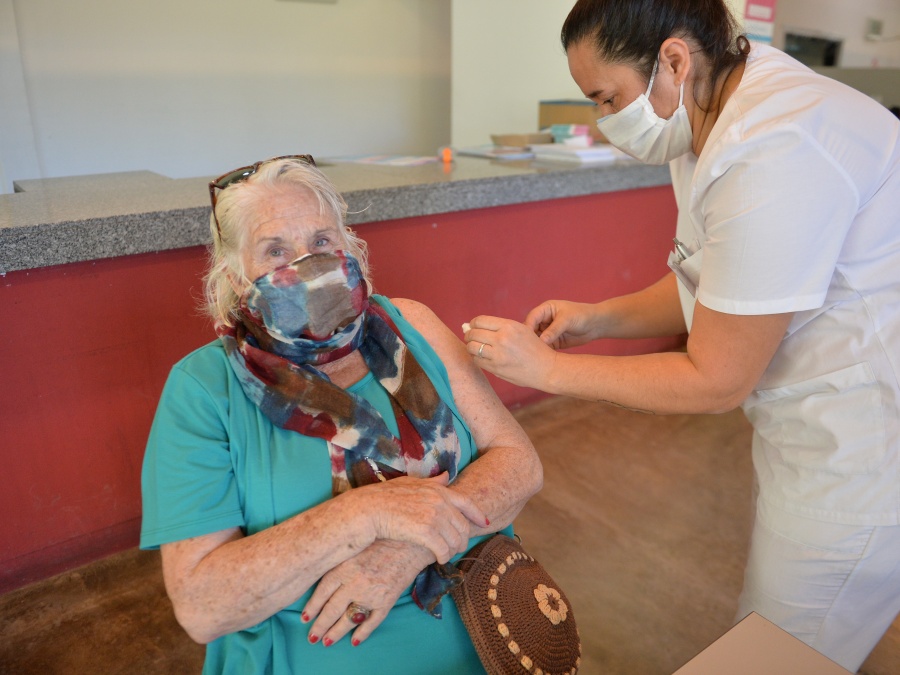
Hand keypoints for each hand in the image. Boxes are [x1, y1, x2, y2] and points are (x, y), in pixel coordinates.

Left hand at [301, 540, 430, 647]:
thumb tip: (323, 577)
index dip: (312, 607)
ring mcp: (371, 593)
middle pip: (332, 609)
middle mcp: (355, 582)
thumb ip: (340, 560)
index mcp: (344, 566)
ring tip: (327, 641)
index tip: (305, 617)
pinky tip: (354, 641)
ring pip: (348, 619)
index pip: (322, 592)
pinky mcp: (387, 600)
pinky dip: (363, 633)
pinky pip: (372, 622)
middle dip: (320, 625)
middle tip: (312, 637)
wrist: (411, 540)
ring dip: (336, 633)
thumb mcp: (355, 544)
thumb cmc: (382, 537)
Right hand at [360, 473, 486, 563]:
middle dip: (462, 539)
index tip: (484, 523)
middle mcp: (440, 502)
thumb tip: (447, 476)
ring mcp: (434, 517)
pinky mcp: (425, 532)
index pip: (467, 503)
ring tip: (446, 554)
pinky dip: (443, 557)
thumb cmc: (386, 496)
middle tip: (456, 547)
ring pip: (455, 540)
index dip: (477, 514)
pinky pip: (444, 550)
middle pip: (463, 526)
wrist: (369, 509)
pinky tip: (439, 559)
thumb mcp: (412, 483)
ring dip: (453, 550)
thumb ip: (432, 482)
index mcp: (438, 490)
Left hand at [463, 315, 558, 389]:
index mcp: (509, 326)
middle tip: (472, 339)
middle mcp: (502, 338)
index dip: (473, 324)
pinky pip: (477, 360)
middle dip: (469, 335)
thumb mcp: (521, 330)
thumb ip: (498, 327)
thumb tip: (469, 326)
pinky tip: (483, 357)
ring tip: (476, 348)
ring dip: (471, 347)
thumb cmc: (534, 348)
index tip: (474, 328)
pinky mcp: (496, 368)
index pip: (479, 321)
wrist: (547, 368)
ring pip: (472, 347)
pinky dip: (477, 358)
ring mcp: (498, 354)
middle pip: (473, 334)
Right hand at [524, 300, 601, 349]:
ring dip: (536, 347)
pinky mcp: (554, 342)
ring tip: (535, 356)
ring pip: (537, 340)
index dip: (527, 327)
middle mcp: (544, 321)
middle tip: (528, 350)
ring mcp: (548, 332)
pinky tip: (543, 359)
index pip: (532, 318)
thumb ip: (554, 330)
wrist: (596, 325)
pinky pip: (545, 348)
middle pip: (531, 330)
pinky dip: (543, 353)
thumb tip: (541, 340)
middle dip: (530, 339)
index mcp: (545, 310)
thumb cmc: (582, 315)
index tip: (526, 339)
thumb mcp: (567, 320)